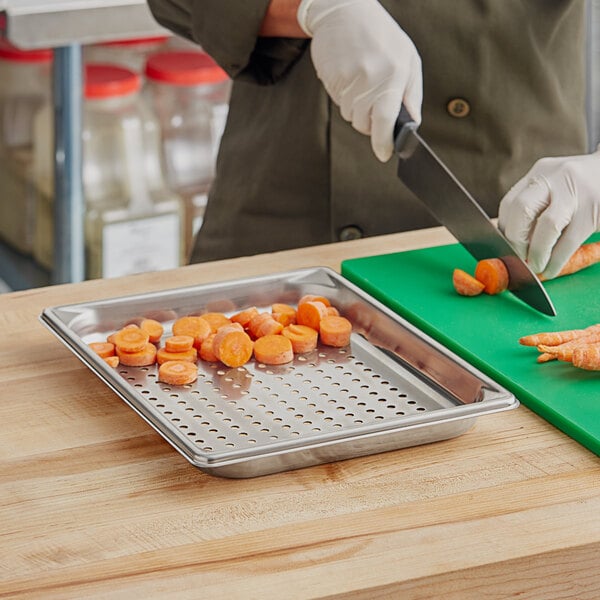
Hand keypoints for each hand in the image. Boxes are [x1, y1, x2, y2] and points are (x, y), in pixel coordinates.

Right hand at [297, 0, 421, 161]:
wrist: (346, 10)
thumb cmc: (381, 36)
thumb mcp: (408, 60)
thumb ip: (411, 95)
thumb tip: (413, 124)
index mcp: (393, 75)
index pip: (385, 120)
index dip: (383, 142)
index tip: (383, 154)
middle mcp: (370, 79)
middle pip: (365, 124)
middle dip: (370, 122)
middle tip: (374, 101)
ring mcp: (348, 79)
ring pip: (350, 116)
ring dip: (356, 109)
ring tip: (362, 82)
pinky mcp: (331, 79)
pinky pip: (338, 103)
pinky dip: (345, 98)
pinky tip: (350, 76)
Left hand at [498, 149, 599, 278]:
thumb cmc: (581, 189)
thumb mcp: (556, 187)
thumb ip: (535, 206)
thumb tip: (510, 242)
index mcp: (540, 173)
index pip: (510, 203)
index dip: (504, 230)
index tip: (505, 248)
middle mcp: (555, 178)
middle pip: (522, 209)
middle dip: (516, 240)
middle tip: (518, 258)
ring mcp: (577, 193)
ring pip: (547, 225)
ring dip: (537, 252)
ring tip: (535, 267)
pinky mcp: (594, 210)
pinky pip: (570, 240)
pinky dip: (557, 260)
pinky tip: (551, 269)